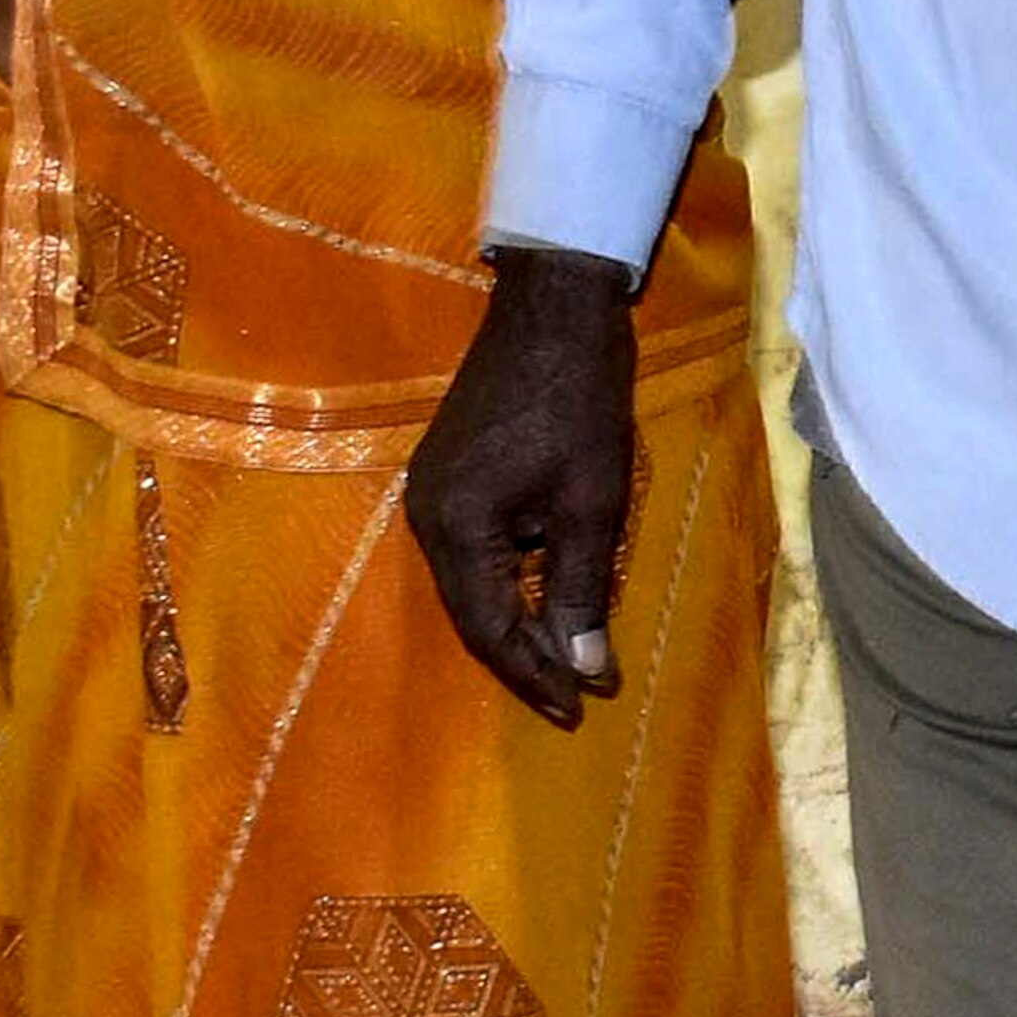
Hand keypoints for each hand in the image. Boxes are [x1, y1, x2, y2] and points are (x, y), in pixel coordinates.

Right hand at [407, 246, 641, 728]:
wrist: (554, 310)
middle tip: (578, 693)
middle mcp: (425, 517)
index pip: (490, 629)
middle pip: (472, 612)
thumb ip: (580, 587)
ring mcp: (430, 492)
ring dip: (519, 619)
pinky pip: (475, 548)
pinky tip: (546, 594)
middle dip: (526, 656)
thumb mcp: (591, 500)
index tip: (580, 706)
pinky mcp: (448, 473)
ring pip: (472, 583)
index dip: (535, 674)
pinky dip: (511, 579)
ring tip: (568, 657)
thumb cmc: (580, 402)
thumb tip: (583, 668)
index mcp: (454, 526)